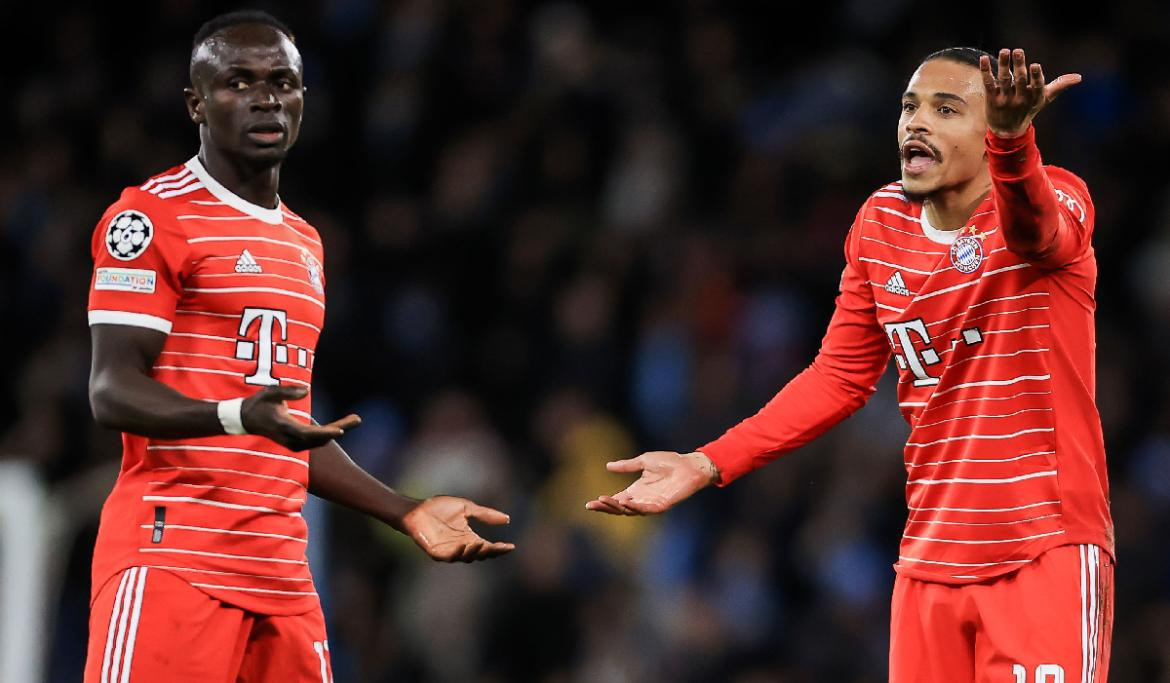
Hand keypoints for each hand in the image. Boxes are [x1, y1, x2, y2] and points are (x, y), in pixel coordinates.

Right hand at [241, 386, 360, 450]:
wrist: (245, 420)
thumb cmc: (259, 403)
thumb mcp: (270, 392)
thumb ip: (287, 391)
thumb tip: (306, 390)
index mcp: (284, 426)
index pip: (307, 433)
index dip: (324, 433)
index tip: (340, 431)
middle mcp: (289, 438)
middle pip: (319, 438)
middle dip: (339, 428)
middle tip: (358, 419)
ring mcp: (292, 443)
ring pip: (319, 441)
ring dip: (337, 430)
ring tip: (354, 419)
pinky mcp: (295, 444)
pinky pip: (315, 441)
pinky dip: (329, 434)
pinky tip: (340, 426)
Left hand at [402, 495, 515, 561]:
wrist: (417, 509)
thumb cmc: (439, 508)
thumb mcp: (467, 508)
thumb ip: (485, 514)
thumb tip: (507, 519)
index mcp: (469, 537)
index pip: (488, 547)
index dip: (499, 549)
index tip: (511, 547)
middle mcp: (461, 547)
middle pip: (480, 555)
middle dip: (490, 552)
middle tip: (498, 547)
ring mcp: (449, 551)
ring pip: (466, 558)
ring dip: (475, 552)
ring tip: (482, 544)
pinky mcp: (437, 552)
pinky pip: (449, 557)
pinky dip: (458, 552)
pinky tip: (464, 545)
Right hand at [585, 450, 718, 515]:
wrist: (688, 465)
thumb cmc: (669, 462)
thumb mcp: (643, 461)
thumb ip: (626, 466)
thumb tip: (608, 466)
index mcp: (636, 490)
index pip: (616, 499)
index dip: (603, 502)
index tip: (589, 503)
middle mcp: (641, 499)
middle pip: (619, 508)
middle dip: (605, 507)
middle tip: (592, 505)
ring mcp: (651, 504)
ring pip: (630, 511)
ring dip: (617, 507)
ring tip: (605, 500)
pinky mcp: (662, 505)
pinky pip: (646, 509)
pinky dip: (635, 507)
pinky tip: (625, 503)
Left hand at [981, 48, 1080, 137]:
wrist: (1007, 131)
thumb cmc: (1028, 110)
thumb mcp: (1044, 99)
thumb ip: (1059, 86)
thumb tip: (1079, 77)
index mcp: (1034, 98)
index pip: (1036, 86)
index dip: (1036, 76)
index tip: (1035, 65)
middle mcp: (1019, 99)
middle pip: (1019, 80)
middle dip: (1019, 65)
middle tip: (1017, 51)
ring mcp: (1004, 99)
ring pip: (1004, 80)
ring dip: (1003, 65)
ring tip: (1004, 51)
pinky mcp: (991, 99)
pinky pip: (988, 84)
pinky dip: (986, 71)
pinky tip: (983, 59)